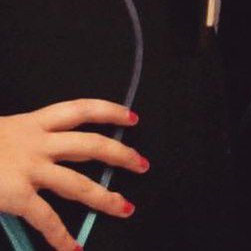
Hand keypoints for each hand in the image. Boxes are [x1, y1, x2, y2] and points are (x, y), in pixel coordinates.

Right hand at [0, 99, 147, 250]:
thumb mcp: (5, 134)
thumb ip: (30, 141)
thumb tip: (54, 154)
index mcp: (35, 123)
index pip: (82, 109)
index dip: (110, 111)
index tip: (132, 118)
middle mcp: (38, 143)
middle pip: (91, 145)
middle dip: (121, 155)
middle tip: (141, 164)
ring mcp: (29, 169)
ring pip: (79, 183)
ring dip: (105, 198)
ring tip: (125, 207)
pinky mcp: (17, 195)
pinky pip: (46, 218)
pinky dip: (60, 236)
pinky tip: (72, 248)